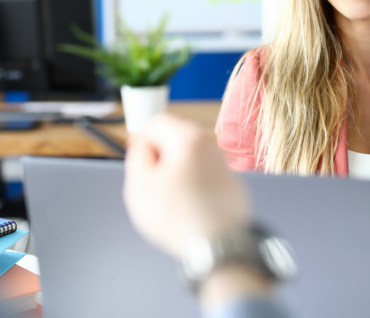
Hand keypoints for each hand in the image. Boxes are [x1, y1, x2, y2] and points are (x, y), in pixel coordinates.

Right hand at [123, 114, 250, 257]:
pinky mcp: (233, 187)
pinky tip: (189, 209)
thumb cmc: (178, 219)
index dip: (141, 138)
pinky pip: (207, 178)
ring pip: (192, 160)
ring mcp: (224, 167)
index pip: (158, 122)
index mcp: (186, 141)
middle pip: (177, 139)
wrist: (219, 247)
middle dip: (160, 156)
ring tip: (170, 201)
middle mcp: (210, 148)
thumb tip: (144, 148)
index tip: (135, 156)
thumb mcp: (139, 186)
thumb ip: (138, 158)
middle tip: (150, 183)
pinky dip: (196, 186)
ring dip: (178, 172)